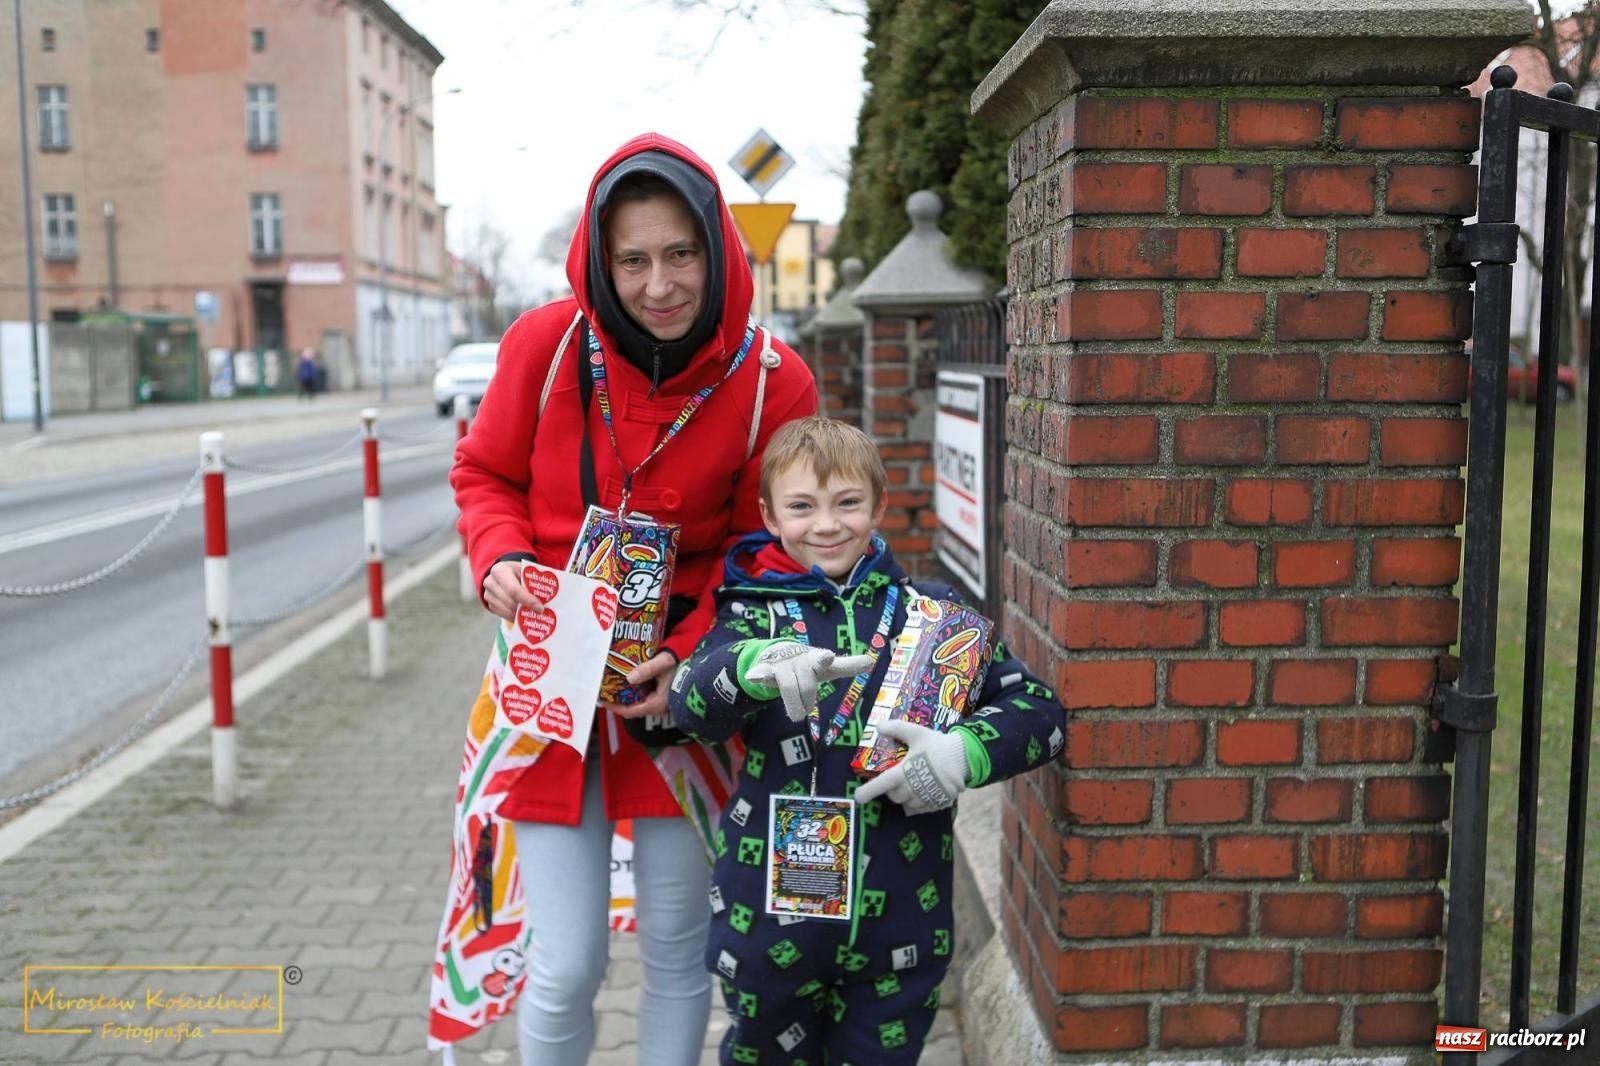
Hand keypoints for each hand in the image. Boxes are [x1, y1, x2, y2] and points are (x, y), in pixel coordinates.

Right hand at [483, 560, 542, 621]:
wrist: (505, 572)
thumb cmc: (518, 571)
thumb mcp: (525, 570)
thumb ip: (533, 580)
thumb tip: (548, 595)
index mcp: (500, 571)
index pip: (513, 590)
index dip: (527, 600)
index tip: (540, 608)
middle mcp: (490, 583)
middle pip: (510, 602)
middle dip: (526, 609)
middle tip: (540, 613)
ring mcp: (488, 595)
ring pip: (506, 611)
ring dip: (521, 615)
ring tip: (533, 615)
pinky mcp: (489, 604)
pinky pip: (503, 615)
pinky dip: (514, 617)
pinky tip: (524, 616)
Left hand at [604, 651, 677, 719]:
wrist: (696, 660)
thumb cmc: (681, 661)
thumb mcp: (663, 663)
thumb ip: (647, 669)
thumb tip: (629, 678)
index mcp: (658, 703)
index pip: (630, 711)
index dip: (614, 707)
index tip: (601, 700)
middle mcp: (658, 707)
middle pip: (632, 709)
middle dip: (617, 701)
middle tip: (604, 691)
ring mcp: (660, 703)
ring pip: (637, 704)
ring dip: (624, 696)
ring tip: (612, 686)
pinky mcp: (661, 698)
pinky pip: (642, 699)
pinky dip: (633, 692)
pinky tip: (626, 683)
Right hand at [744, 642, 875, 721]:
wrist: (777, 654)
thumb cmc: (807, 664)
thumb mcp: (826, 667)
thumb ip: (847, 666)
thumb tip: (871, 661)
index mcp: (816, 658)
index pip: (822, 659)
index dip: (825, 659)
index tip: (827, 657)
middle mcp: (798, 658)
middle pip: (806, 685)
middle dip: (807, 701)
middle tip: (806, 710)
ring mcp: (781, 663)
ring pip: (787, 687)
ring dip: (793, 704)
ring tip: (796, 714)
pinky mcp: (764, 668)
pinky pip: (762, 674)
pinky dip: (759, 675)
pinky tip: (755, 676)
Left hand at [853, 720, 969, 813]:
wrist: (965, 756)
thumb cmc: (938, 744)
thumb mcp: (916, 732)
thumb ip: (896, 728)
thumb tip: (878, 726)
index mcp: (904, 772)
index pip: (881, 785)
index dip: (867, 792)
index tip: (858, 796)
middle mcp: (912, 789)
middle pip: (893, 796)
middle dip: (891, 790)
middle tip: (896, 779)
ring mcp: (925, 798)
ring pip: (906, 805)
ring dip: (904, 797)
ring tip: (910, 785)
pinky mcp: (936, 804)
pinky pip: (920, 810)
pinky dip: (917, 804)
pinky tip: (920, 793)